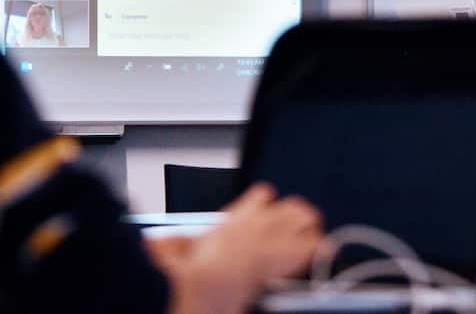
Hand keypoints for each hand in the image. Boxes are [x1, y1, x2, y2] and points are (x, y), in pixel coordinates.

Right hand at [159, 182, 322, 313]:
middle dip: (299, 214)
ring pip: (305, 217)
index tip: (269, 209)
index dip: (267, 202)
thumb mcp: (181, 252)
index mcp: (237, 217)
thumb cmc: (195, 270)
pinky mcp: (284, 255)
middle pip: (291, 205)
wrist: (207, 282)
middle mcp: (259, 222)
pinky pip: (313, 244)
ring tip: (314, 235)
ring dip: (310, 227)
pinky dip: (319, 247)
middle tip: (301, 225)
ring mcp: (274, 237)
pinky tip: (323, 250)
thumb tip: (153, 246)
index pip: (262, 194)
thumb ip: (172, 245)